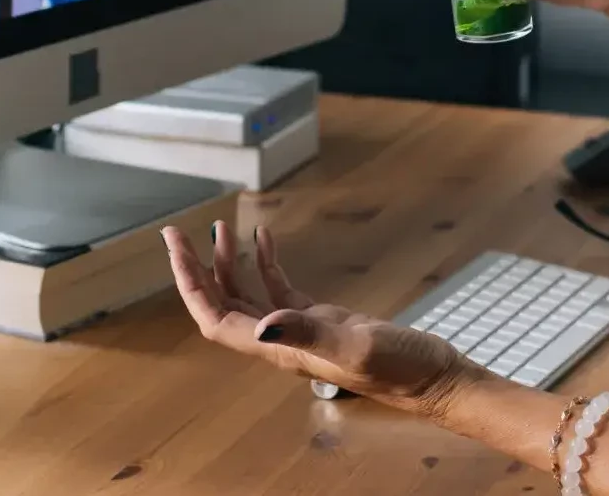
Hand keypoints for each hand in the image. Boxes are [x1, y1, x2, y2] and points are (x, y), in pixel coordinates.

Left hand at [163, 221, 478, 417]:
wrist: (431, 378)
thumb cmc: (399, 368)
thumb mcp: (355, 348)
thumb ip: (310, 335)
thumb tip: (265, 325)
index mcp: (281, 350)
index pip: (216, 319)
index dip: (192, 287)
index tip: (177, 248)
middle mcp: (282, 343)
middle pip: (222, 307)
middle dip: (197, 271)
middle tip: (178, 233)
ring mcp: (301, 332)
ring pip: (248, 297)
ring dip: (229, 265)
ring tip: (220, 229)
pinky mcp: (322, 321)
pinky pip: (281, 290)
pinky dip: (267, 263)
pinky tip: (265, 239)